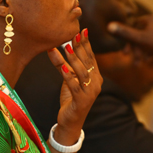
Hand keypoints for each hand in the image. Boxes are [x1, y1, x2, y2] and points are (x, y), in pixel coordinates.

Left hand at [47, 28, 102, 146]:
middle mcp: (96, 83)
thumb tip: (55, 47)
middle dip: (80, 47)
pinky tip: (62, 68)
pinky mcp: (82, 101)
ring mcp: (90, 92)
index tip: (81, 30)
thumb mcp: (68, 79)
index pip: (91, 56)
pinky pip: (74, 86)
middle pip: (87, 61)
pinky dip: (68, 76)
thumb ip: (65, 65)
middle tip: (72, 34)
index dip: (86, 43)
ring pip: (82, 72)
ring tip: (66, 46)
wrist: (70, 122)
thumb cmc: (70, 98)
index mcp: (95, 76)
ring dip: (73, 58)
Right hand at [107, 15, 152, 63]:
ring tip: (142, 63)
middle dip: (136, 50)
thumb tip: (108, 26)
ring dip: (143, 53)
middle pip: (141, 36)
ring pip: (149, 42)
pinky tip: (151, 62)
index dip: (127, 40)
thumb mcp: (139, 39)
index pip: (133, 27)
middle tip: (133, 60)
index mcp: (150, 19)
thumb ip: (124, 33)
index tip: (125, 53)